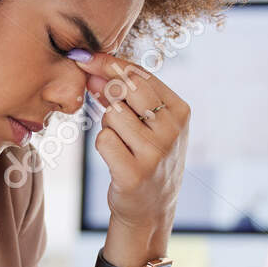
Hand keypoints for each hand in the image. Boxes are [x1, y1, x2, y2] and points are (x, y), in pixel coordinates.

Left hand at [70, 51, 189, 235]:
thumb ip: (127, 97)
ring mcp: (154, 153)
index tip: (86, 58)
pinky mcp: (134, 173)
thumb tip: (94, 72)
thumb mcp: (150, 124)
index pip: (141, 74)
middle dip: (106, 88)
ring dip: (107, 125)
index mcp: (180, 111)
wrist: (151, 208)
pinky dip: (103, 145)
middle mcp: (172, 131)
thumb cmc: (147, 157)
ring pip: (112, 115)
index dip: (109, 63)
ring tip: (121, 141)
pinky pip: (103, 140)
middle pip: (126, 88)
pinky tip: (117, 157)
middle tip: (97, 95)